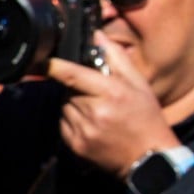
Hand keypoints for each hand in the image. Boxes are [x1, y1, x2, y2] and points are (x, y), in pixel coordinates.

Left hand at [47, 31, 179, 176]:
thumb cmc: (146, 118)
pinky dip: (73, 120)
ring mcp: (83, 130)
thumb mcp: (138, 84)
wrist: (149, 158)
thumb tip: (96, 35)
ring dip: (75, 104)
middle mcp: (94, 112)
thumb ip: (116, 58)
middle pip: (67, 90)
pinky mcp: (75, 145)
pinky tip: (93, 124)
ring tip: (98, 111)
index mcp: (111, 93)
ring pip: (64, 106)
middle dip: (78, 88)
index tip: (44, 62)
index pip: (73, 75)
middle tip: (97, 94)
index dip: (55, 67)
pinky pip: (63, 123)